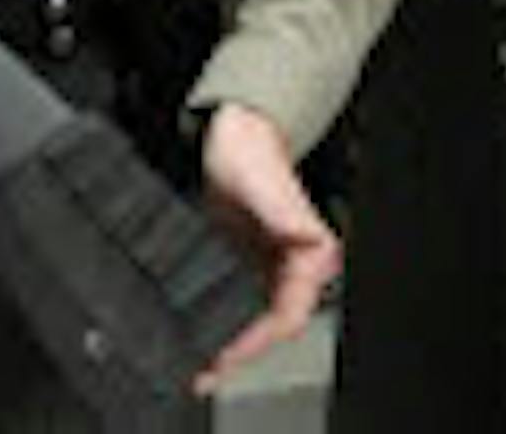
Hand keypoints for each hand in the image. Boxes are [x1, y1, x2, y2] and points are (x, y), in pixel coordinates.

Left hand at [192, 103, 340, 395]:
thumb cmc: (252, 153)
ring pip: (253, 319)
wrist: (234, 132)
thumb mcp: (265, 184)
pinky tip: (195, 330)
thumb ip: (286, 214)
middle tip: (202, 372)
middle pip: (269, 326)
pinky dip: (219, 319)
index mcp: (310, 258)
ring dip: (227, 342)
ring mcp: (272, 268)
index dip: (257, 342)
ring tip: (195, 364)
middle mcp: (295, 269)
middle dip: (237, 353)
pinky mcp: (250, 262)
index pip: (287, 317)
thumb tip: (308, 240)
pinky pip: (238, 301)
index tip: (225, 357)